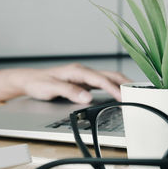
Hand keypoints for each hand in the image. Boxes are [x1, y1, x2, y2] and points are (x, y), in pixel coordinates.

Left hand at [10, 63, 129, 102]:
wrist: (28, 81)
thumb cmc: (38, 83)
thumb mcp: (52, 88)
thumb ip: (70, 92)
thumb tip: (87, 97)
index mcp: (77, 71)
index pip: (100, 79)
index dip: (113, 88)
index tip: (123, 96)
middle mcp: (81, 72)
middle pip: (108, 75)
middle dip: (124, 83)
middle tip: (139, 92)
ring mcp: (82, 76)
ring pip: (106, 78)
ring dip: (119, 85)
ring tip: (133, 93)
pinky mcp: (81, 82)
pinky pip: (100, 83)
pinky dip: (111, 87)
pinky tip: (116, 94)